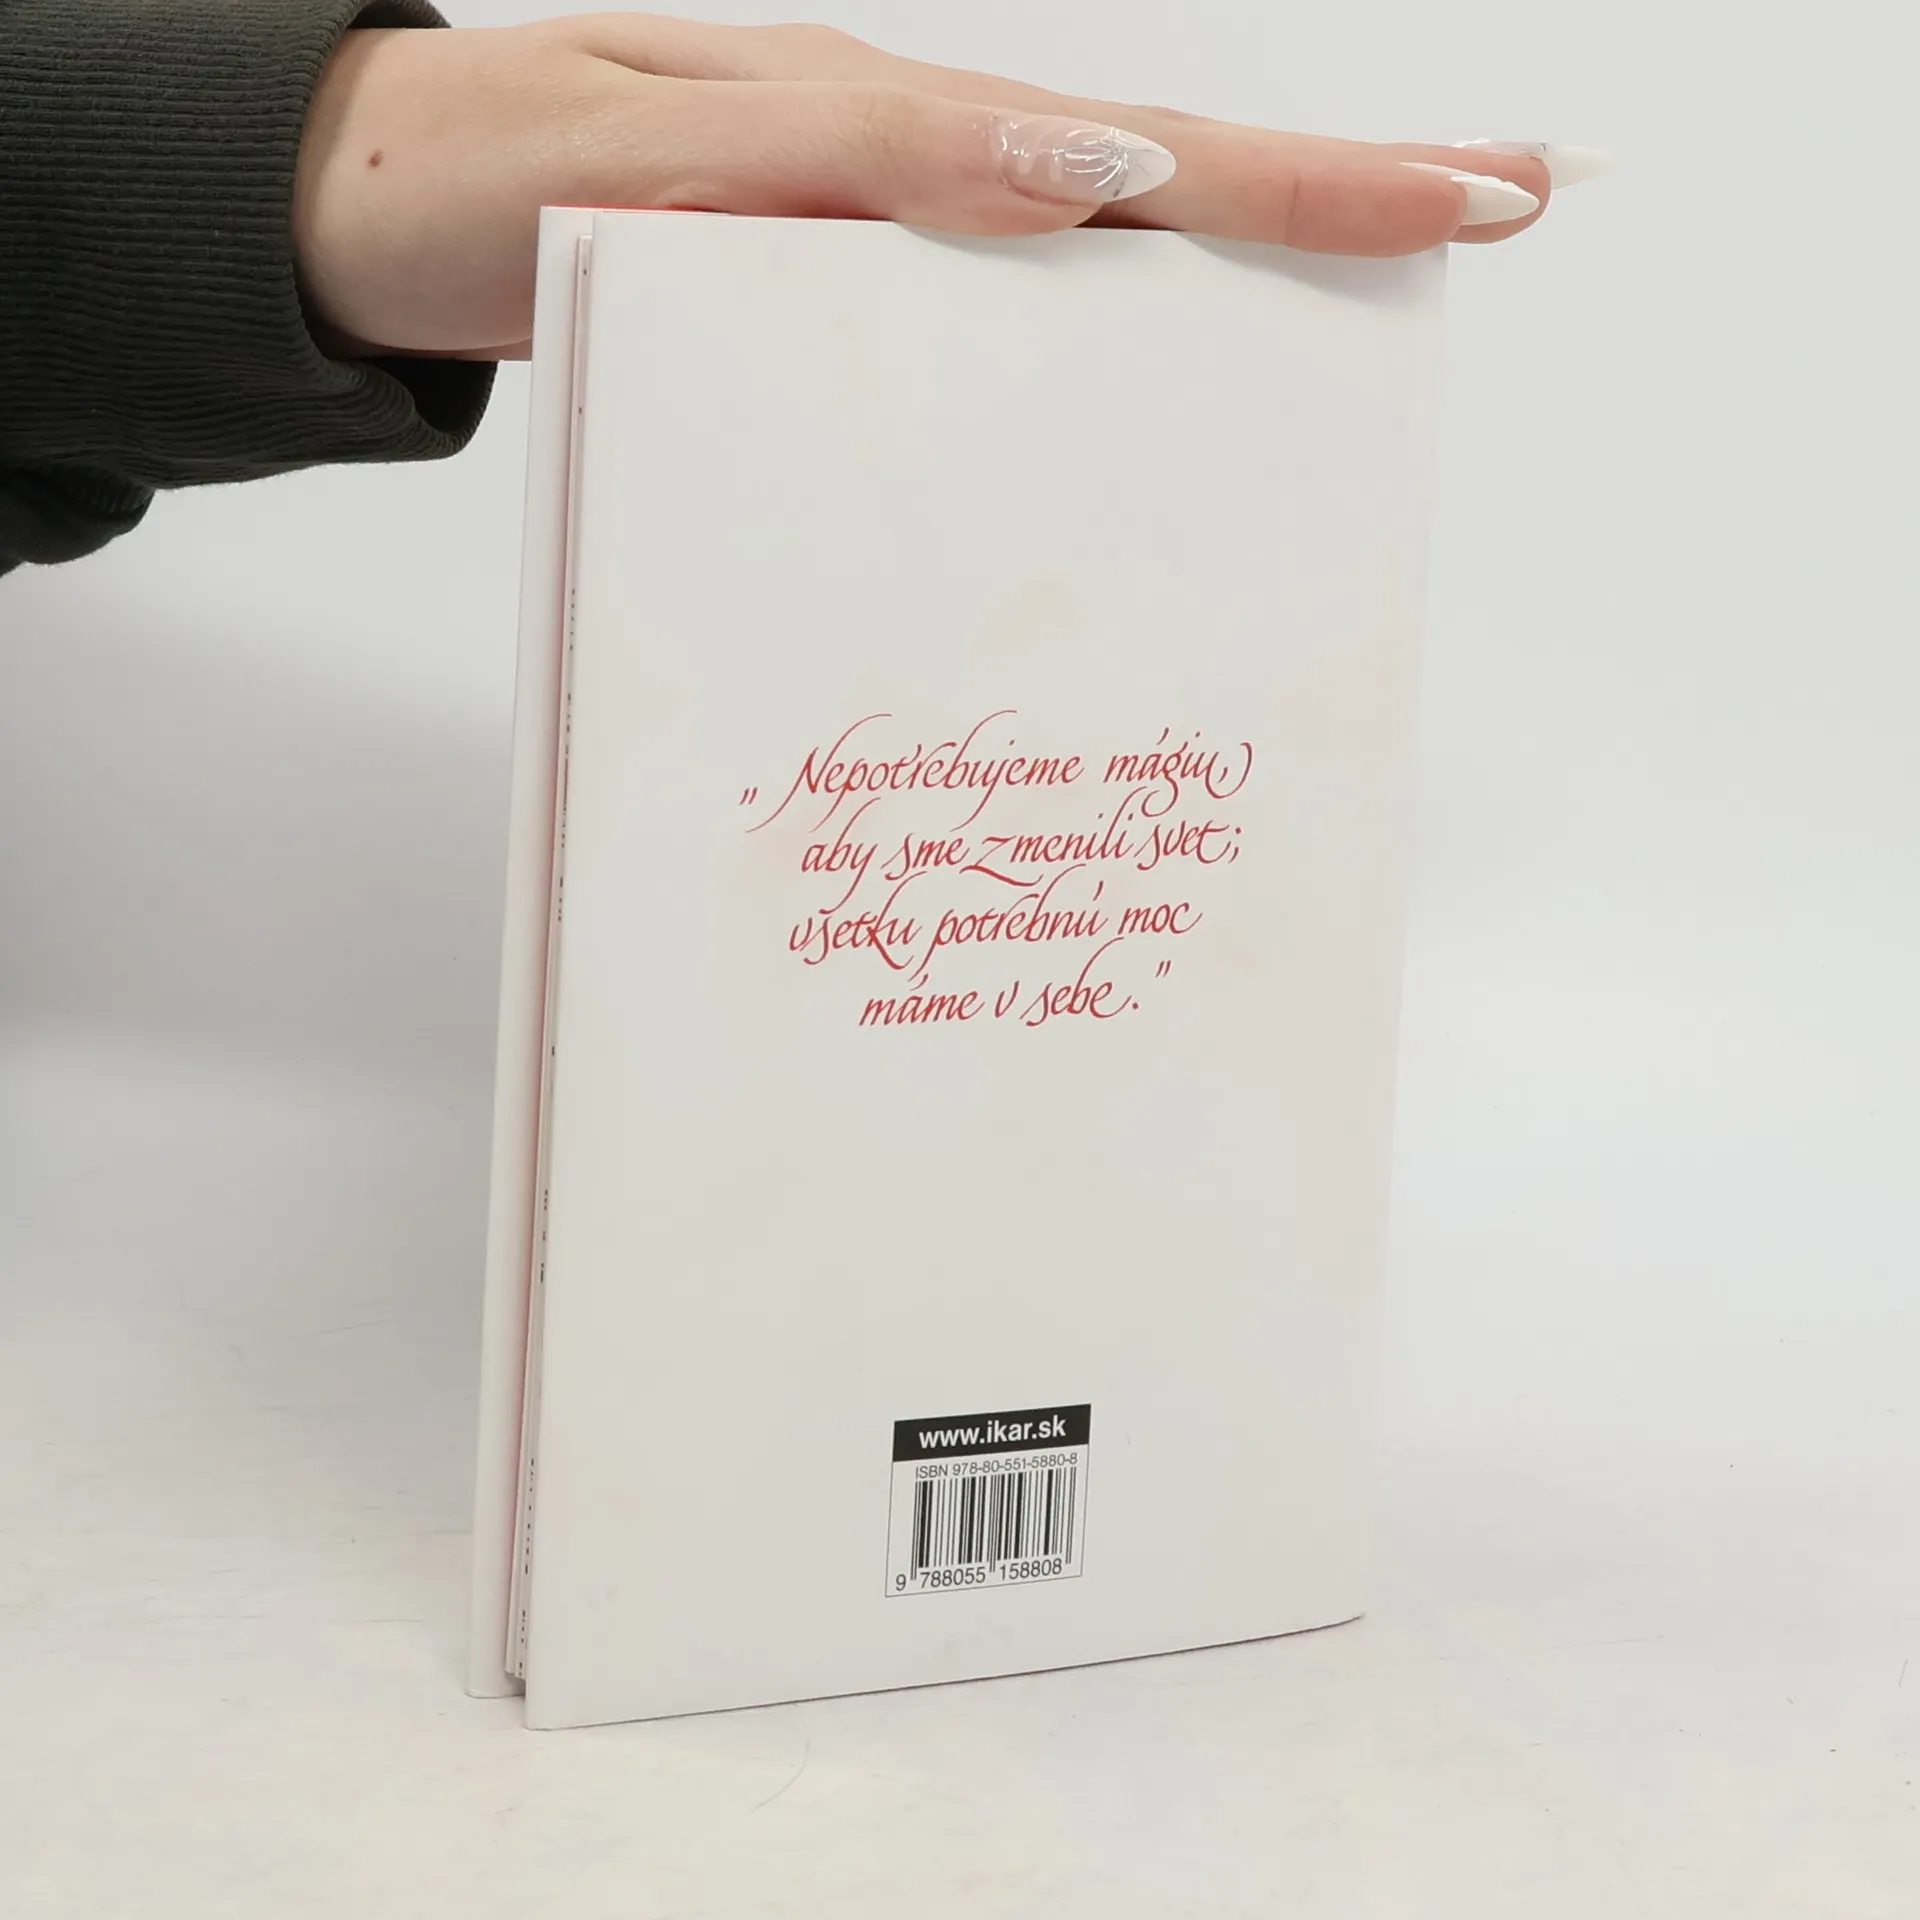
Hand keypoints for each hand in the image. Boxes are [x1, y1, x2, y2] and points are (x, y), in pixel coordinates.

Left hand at [293, 13, 1603, 359]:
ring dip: (1255, 263)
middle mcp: (914, 179)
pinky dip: (1113, 343)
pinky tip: (1178, 372)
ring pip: (1105, 251)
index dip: (1311, 181)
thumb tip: (1082, 173)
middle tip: (1521, 198)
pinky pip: (1002, 329)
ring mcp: (889, 242)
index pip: (1142, 155)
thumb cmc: (489, 182)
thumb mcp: (649, 149)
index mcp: (887, 135)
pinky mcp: (844, 303)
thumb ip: (855, 159)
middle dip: (1344, 195)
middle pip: (1166, 181)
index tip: (1475, 191)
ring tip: (1403, 275)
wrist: (373, 219)